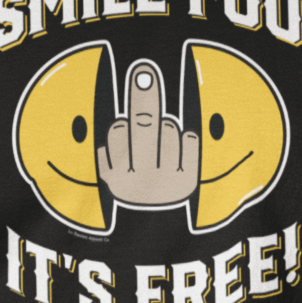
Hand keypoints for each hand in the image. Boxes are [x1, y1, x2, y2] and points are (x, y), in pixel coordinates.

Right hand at [97, 61, 197, 205]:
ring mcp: (165, 179)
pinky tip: (179, 154)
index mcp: (114, 174)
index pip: (118, 130)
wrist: (156, 232)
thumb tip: (124, 95)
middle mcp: (138, 178)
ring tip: (162, 147)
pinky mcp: (189, 180)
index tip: (125, 119)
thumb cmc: (134, 187)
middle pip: (142, 123)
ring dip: (166, 129)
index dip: (123, 124)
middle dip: (143, 93)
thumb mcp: (112, 170)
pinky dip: (185, 141)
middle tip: (144, 70)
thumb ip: (114, 140)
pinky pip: (189, 140)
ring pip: (168, 128)